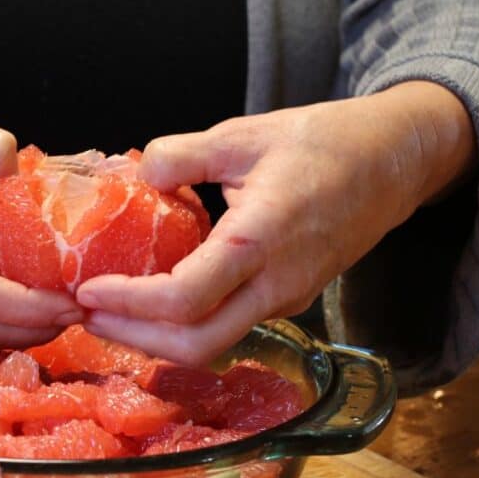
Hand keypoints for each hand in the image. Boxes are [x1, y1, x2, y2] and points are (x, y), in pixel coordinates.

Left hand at [76, 81, 474, 364]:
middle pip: (196, 344)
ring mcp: (285, 297)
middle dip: (133, 337)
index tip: (88, 289)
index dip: (131, 303)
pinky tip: (149, 300)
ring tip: (107, 310)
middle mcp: (276, 282)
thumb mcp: (243, 134)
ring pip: (212, 344)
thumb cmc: (321, 142)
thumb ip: (183, 153)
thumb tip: (138, 171)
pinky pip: (227, 327)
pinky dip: (180, 325)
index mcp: (261, 238)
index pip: (186, 298)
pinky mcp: (286, 299)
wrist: (392, 162)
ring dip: (154, 337)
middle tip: (86, 313)